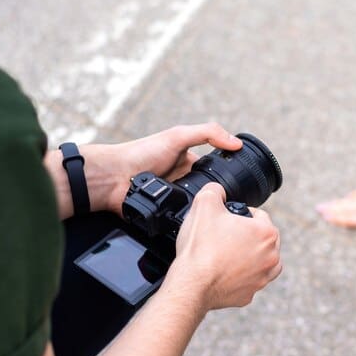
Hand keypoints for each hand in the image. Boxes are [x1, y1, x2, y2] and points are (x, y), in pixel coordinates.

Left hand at [80, 122, 242, 215]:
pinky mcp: (165, 216)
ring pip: (198, 209)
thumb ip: (208, 133)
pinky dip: (187, 220)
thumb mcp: (178, 136)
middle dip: (216, 198)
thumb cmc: (140, 153)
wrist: (112, 178)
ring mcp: (174, 199)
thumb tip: (237, 143)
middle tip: (228, 204)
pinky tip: (192, 221)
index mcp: (188, 162)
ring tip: (210, 213)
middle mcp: (182, 181)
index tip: (244, 183)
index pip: (215, 171)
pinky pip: (182, 221)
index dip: (228, 176)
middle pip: (208, 193)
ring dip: (202, 210)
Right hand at [166, 183, 281, 309]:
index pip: (259, 214)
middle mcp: (271, 257)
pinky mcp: (249, 295)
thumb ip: (214, 190)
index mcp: (267, 233)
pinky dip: (238, 277)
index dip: (240, 213)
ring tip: (226, 254)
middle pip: (262, 238)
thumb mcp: (204, 203)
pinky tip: (222, 272)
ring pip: (259, 261)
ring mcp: (262, 278)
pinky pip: (247, 281)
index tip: (226, 219)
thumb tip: (217, 190)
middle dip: (246, 235)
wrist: (191, 284)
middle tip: (224, 236)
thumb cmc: (201, 247)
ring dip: (247, 256)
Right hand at [315, 174, 355, 248]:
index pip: (349, 219)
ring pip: (346, 202)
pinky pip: (353, 195)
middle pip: (343, 209)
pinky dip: (347, 197)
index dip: (338, 219)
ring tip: (323, 204)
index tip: (325, 218)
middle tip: (317, 210)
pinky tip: (344, 197)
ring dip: (334, 203)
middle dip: (330, 210)